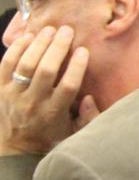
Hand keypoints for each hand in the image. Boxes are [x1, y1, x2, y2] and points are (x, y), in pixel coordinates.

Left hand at [1, 26, 95, 156]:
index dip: (76, 66)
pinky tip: (28, 37)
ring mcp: (13, 95)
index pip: (67, 86)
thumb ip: (88, 118)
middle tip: (67, 31)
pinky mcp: (0, 90)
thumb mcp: (74, 133)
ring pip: (25, 65)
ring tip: (49, 30)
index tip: (83, 50)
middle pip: (45, 70)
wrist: (16, 149)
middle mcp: (32, 103)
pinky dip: (16, 48)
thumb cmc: (50, 137)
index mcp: (53, 113)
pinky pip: (5, 64)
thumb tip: (89, 97)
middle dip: (57, 48)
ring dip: (38, 44)